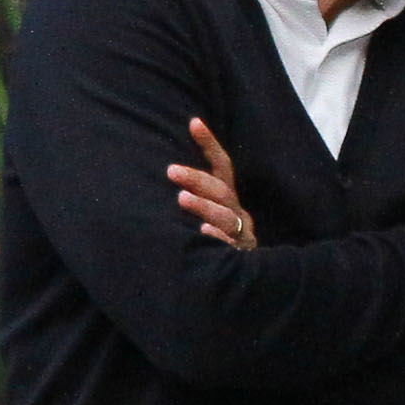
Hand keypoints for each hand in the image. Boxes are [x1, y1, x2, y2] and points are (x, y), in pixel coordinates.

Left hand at [166, 118, 254, 246]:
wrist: (241, 281)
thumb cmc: (212, 243)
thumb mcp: (204, 215)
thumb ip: (192, 196)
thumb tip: (162, 171)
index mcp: (227, 198)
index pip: (221, 166)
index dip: (210, 144)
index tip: (194, 122)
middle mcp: (237, 212)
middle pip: (221, 190)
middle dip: (197, 179)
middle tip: (171, 170)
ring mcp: (241, 234)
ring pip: (226, 216)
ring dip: (204, 206)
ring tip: (182, 198)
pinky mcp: (241, 256)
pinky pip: (231, 246)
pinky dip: (218, 238)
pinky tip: (204, 233)